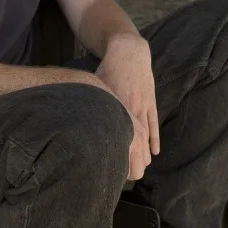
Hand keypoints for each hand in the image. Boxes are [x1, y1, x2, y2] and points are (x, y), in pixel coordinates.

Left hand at [95, 34, 158, 180]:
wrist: (129, 52)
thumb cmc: (107, 69)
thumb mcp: (94, 87)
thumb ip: (89, 105)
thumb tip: (73, 122)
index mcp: (118, 109)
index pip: (120, 140)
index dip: (117, 157)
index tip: (111, 170)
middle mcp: (132, 111)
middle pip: (134, 143)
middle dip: (130, 162)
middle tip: (123, 176)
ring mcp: (144, 107)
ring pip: (145, 137)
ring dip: (143, 154)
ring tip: (139, 170)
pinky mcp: (151, 102)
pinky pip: (154, 125)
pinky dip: (154, 139)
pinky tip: (154, 153)